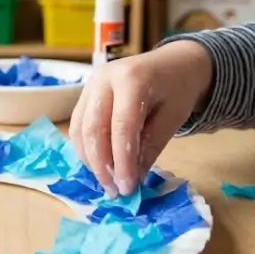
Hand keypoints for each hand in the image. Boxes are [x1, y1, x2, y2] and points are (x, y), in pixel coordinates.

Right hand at [69, 41, 212, 196]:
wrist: (172, 63)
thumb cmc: (177, 89)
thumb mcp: (173, 118)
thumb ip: (151, 147)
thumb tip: (132, 181)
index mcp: (132, 79)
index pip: (122, 126)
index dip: (122, 161)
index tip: (127, 188)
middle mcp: (104, 78)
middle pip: (93, 128)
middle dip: (102, 165)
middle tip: (114, 190)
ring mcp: (90, 84)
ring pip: (80, 129)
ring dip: (90, 160)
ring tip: (107, 182)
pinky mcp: (85, 93)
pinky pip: (77, 126)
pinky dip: (85, 149)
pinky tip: (99, 165)